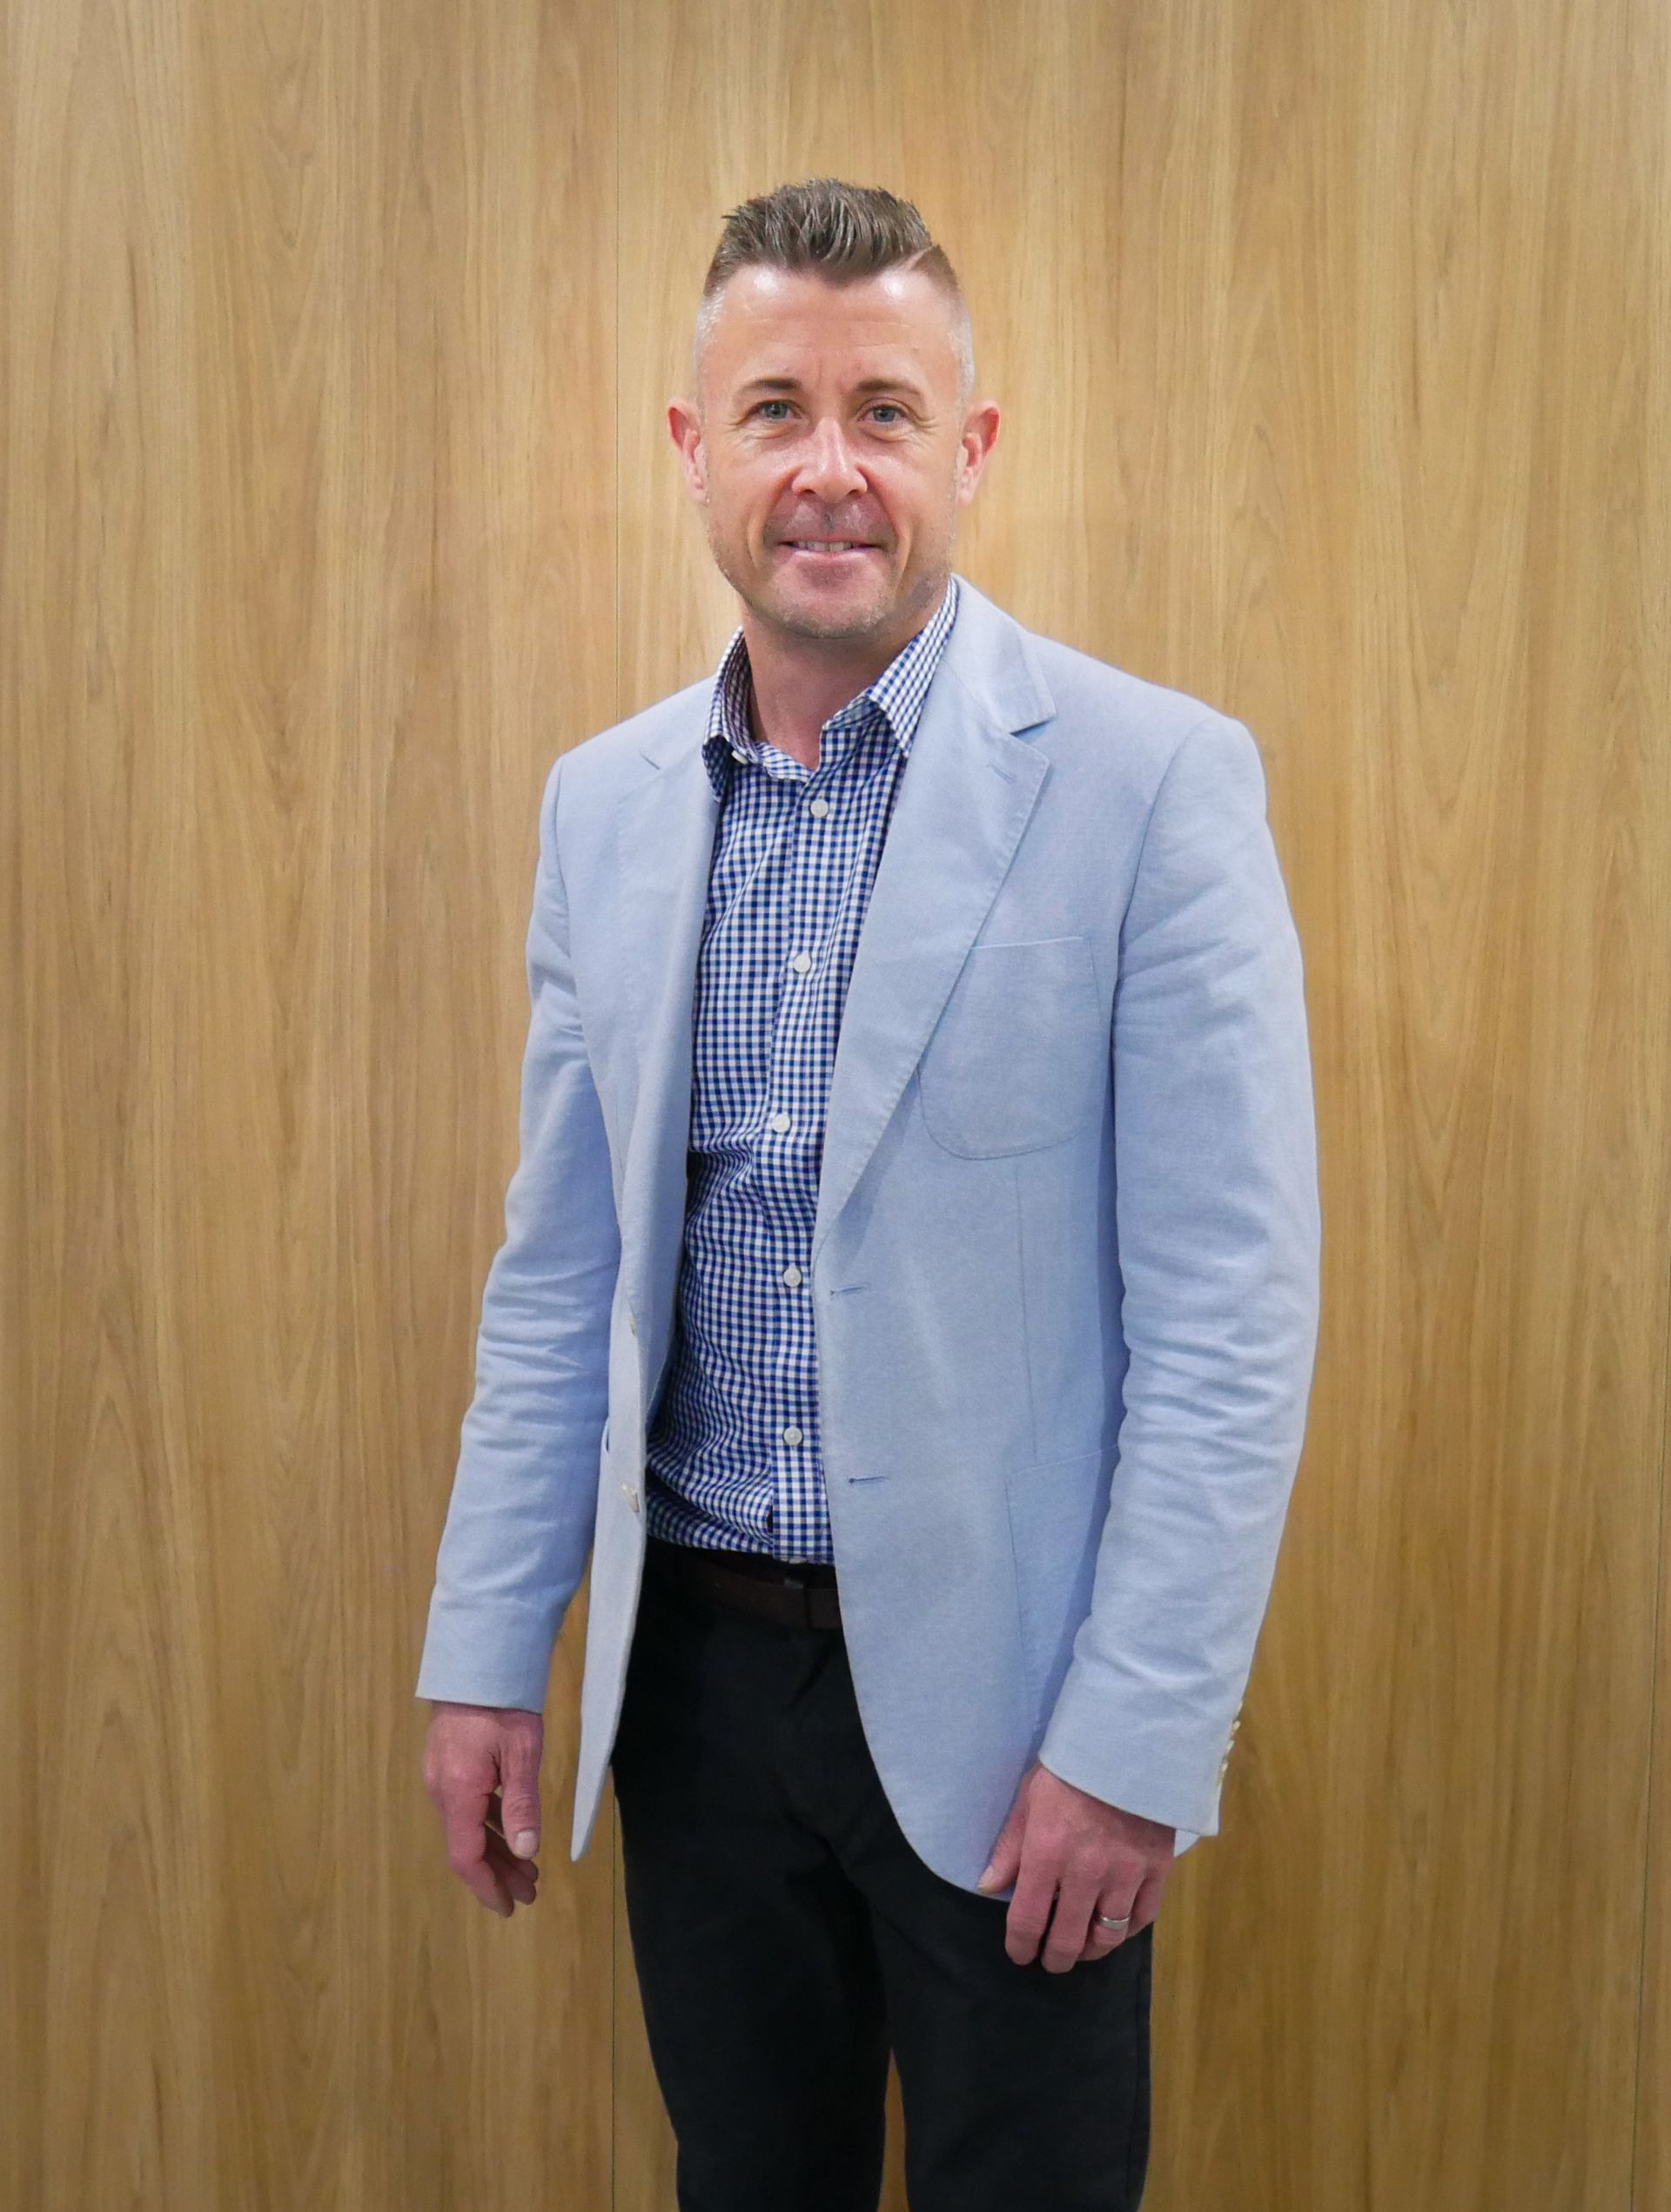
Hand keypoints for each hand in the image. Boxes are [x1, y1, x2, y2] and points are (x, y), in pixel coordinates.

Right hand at [423, 1701, 545, 1917]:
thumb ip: (521, 1803)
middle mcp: (442, 1791)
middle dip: (498, 1873)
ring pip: (468, 1828)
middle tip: (531, 1893)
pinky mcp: (448, 1765)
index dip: (487, 1886)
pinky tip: (511, 1833)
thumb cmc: (504, 1703)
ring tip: (528, 1870)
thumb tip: (526, 1852)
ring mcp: (442, 1777)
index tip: (509, 1908)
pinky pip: (467, 1808)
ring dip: (497, 1851)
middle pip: (467, 1846)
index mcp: (458, 1792)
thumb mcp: (522, 1752)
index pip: (466, 1856)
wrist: (477, 1659)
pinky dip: (490, 1827)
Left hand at [976, 1759, 1174, 1969]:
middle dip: (1055, 1958)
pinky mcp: (1157, 1869)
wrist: (1127, 1743)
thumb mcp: (1028, 1799)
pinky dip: (1126, 1931)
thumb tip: (988, 1888)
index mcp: (1047, 1853)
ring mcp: (1125, 1873)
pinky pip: (1142, 1917)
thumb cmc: (1069, 1769)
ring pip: (1107, 1935)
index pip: (1028, 1919)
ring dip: (1090, 1951)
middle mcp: (1086, 1872)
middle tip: (1050, 1961)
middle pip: (1069, 1938)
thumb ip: (1009, 1848)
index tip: (1019, 1953)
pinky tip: (1115, 1928)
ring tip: (1081, 1949)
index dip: (1020, 1945)